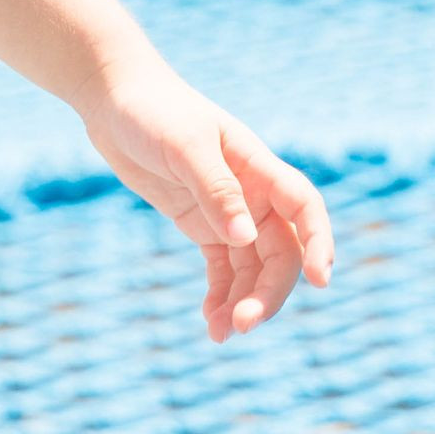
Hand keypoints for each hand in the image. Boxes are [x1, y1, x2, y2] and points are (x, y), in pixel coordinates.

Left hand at [77, 60, 336, 341]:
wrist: (114, 98)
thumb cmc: (151, 110)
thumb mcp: (183, 145)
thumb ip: (215, 188)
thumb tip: (245, 237)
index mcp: (259, 167)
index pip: (304, 208)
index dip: (319, 243)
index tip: (320, 281)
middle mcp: (253, 193)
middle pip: (280, 252)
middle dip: (268, 291)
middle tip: (244, 325)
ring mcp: (228, 211)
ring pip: (253, 267)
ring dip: (243, 302)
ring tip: (221, 334)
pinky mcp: (201, 223)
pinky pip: (223, 268)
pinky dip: (221, 295)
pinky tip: (211, 322)